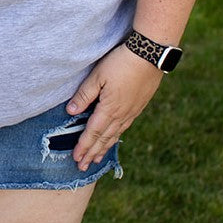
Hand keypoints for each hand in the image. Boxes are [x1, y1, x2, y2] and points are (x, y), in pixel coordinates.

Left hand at [65, 44, 163, 171]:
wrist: (151, 55)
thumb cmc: (121, 62)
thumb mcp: (98, 76)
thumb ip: (84, 95)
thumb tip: (71, 112)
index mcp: (109, 109)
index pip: (92, 133)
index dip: (84, 146)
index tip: (76, 159)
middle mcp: (121, 115)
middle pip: (104, 138)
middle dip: (92, 153)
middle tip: (83, 166)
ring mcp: (132, 111)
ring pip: (115, 134)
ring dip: (104, 148)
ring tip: (96, 158)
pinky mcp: (139, 106)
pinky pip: (125, 127)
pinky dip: (116, 136)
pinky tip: (114, 138)